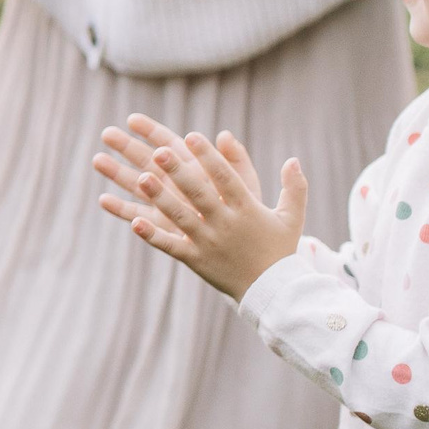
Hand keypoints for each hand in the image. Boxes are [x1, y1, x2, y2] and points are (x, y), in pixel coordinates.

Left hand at [94, 113, 307, 301]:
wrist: (274, 293)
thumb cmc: (281, 250)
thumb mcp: (292, 218)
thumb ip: (294, 187)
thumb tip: (293, 159)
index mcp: (248, 209)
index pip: (226, 178)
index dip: (208, 157)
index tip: (191, 136)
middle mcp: (226, 224)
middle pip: (199, 193)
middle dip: (179, 171)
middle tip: (158, 150)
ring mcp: (209, 243)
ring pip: (181, 217)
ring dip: (160, 198)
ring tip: (141, 177)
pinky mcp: (196, 261)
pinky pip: (172, 246)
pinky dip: (153, 236)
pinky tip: (134, 222)